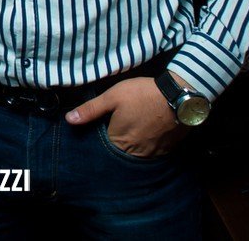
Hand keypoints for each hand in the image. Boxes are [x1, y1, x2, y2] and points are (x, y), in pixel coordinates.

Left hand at [65, 75, 187, 157]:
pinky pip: (152, 152)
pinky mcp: (166, 150)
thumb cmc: (143, 94)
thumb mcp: (113, 96)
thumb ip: (91, 110)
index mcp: (117, 140)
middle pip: (120, 150)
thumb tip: (69, 120)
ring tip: (136, 126)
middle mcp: (134, 152)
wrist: (179, 97)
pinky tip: (150, 130)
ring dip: (134, 143)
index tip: (106, 123)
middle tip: (123, 123)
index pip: (103, 145)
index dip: (102, 133)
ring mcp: (151, 153)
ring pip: (136, 153)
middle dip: (118, 140)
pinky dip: (149, 144)